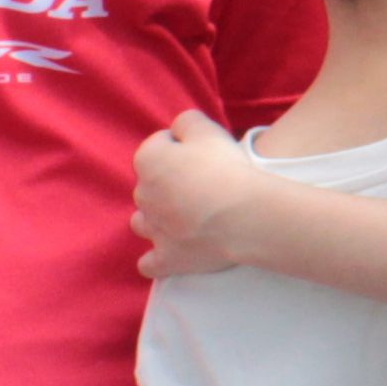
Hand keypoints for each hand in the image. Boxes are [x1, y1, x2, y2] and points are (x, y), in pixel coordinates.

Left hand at [134, 112, 261, 277]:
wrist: (244, 215)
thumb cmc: (225, 168)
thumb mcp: (206, 128)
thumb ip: (184, 122)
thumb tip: (176, 131)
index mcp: (148, 161)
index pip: (159, 144)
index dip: (183, 145)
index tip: (205, 153)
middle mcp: (142, 195)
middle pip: (151, 183)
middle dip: (169, 182)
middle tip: (204, 183)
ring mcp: (153, 231)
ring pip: (143, 221)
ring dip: (157, 218)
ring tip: (186, 217)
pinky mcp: (166, 259)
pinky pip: (149, 263)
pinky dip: (157, 258)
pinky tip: (172, 251)